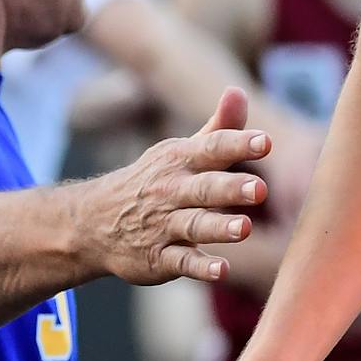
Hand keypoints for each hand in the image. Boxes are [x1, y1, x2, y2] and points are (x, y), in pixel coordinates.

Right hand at [85, 88, 269, 284]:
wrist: (94, 222)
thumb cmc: (156, 181)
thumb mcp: (183, 151)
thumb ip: (219, 127)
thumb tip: (238, 90)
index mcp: (181, 161)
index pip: (212, 148)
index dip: (239, 144)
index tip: (266, 142)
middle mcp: (172, 191)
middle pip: (205, 188)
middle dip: (232, 188)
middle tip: (260, 189)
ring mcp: (163, 225)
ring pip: (194, 225)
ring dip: (219, 226)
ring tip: (244, 228)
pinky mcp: (158, 258)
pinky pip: (181, 262)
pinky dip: (200, 267)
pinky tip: (222, 270)